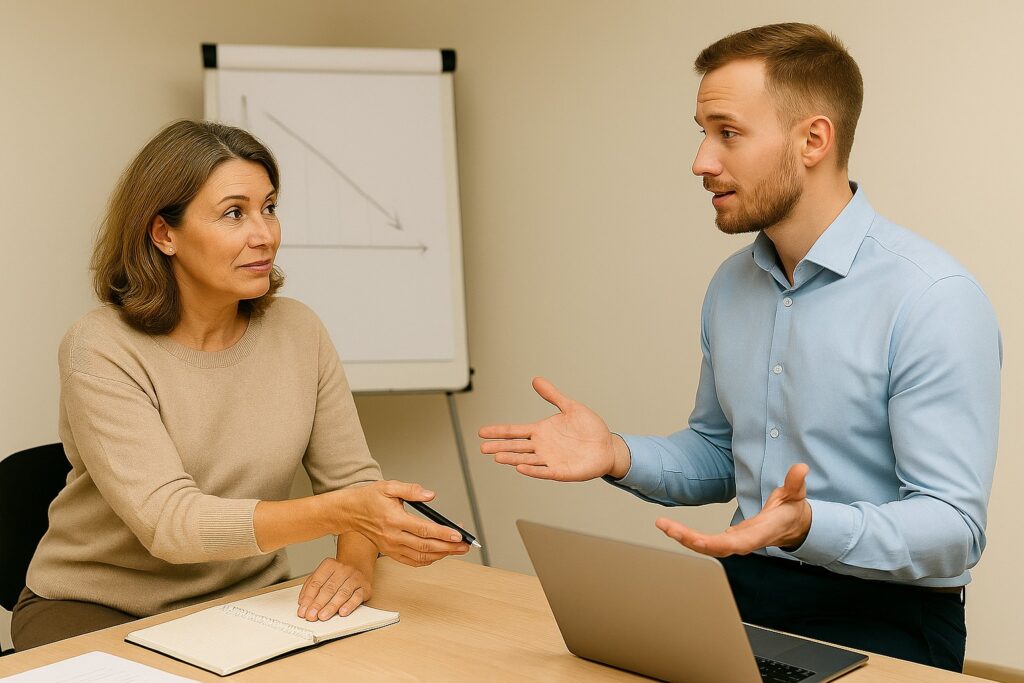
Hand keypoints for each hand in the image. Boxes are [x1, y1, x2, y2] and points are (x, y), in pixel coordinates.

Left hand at [297, 558, 371, 620]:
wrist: (359, 566)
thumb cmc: (338, 575)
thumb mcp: (322, 576)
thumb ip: (311, 587)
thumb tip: (303, 603)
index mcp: (330, 565)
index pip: (316, 582)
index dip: (308, 597)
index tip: (303, 610)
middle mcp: (343, 569)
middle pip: (329, 588)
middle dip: (318, 604)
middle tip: (311, 615)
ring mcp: (355, 578)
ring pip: (342, 593)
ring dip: (331, 606)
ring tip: (323, 616)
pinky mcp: (365, 587)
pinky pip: (357, 597)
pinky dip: (349, 605)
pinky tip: (342, 612)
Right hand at [335, 481, 469, 566]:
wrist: (350, 511)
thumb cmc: (370, 498)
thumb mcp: (389, 486)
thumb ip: (412, 490)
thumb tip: (431, 495)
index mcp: (394, 520)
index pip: (424, 530)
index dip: (443, 534)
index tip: (458, 535)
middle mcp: (392, 537)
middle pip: (425, 546)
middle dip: (448, 547)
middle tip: (464, 545)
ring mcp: (391, 547)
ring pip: (420, 556)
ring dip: (441, 555)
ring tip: (456, 550)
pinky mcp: (390, 552)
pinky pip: (411, 561)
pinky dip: (427, 560)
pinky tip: (438, 555)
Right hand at [478, 377, 629, 480]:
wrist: (607, 446)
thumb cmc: (589, 428)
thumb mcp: (571, 407)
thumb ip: (552, 395)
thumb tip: (536, 380)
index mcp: (541, 431)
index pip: (515, 431)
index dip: (498, 431)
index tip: (481, 432)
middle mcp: (542, 446)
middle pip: (516, 446)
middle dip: (498, 446)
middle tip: (482, 448)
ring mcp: (550, 459)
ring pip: (526, 460)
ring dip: (512, 458)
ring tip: (497, 457)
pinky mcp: (561, 471)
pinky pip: (544, 472)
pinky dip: (532, 470)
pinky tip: (521, 467)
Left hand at [656, 463, 812, 556]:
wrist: (794, 526)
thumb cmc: (793, 511)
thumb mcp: (795, 495)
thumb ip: (795, 483)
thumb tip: (801, 468)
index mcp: (759, 534)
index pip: (736, 543)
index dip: (715, 544)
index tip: (696, 540)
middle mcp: (744, 541)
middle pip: (713, 547)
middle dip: (688, 539)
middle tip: (666, 527)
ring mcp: (734, 542)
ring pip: (706, 546)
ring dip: (683, 537)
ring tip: (663, 525)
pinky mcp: (728, 539)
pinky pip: (705, 542)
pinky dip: (688, 536)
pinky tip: (672, 528)